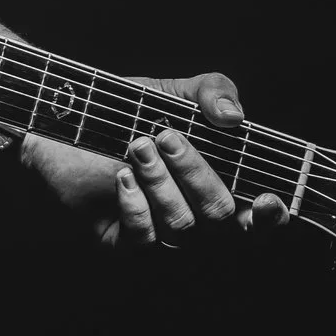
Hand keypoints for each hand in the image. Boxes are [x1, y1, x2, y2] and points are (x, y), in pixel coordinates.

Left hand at [19, 72, 289, 248]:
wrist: (63, 123)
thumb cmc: (126, 111)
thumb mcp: (172, 93)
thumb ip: (212, 91)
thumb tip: (233, 115)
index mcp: (218, 185)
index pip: (259, 216)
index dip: (271, 216)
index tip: (266, 199)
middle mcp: (197, 217)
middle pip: (220, 216)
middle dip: (196, 173)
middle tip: (165, 137)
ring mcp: (163, 235)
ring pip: (183, 226)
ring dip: (161, 182)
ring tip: (137, 146)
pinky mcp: (126, 243)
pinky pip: (145, 238)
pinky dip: (136, 204)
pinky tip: (122, 177)